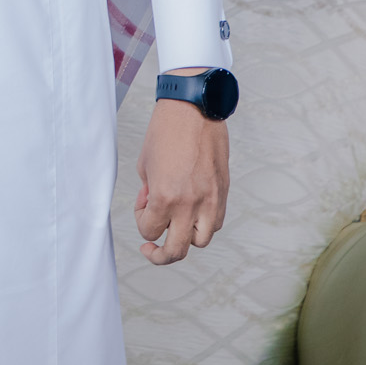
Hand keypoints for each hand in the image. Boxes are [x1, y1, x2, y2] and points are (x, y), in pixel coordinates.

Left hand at [134, 81, 229, 265]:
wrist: (194, 108)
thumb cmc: (165, 131)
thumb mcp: (145, 163)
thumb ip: (149, 191)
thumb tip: (154, 205)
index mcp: (165, 197)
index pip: (150, 231)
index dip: (141, 221)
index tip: (142, 203)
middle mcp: (190, 204)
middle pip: (177, 251)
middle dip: (160, 255)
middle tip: (151, 248)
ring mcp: (210, 200)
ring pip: (201, 241)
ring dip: (185, 238)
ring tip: (176, 224)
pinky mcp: (223, 192)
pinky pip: (215, 223)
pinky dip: (203, 224)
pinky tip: (192, 210)